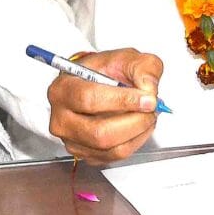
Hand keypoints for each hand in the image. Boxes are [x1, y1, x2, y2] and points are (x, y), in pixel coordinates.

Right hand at [46, 47, 161, 163]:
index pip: (89, 99)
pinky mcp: (86, 155)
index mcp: (62, 89)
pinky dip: (134, 142)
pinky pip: (115, 157)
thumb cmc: (104, 71)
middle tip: (152, 109)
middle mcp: (61, 119)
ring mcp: (72, 141)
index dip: (122, 101)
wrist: (96, 84)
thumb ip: (142, 67)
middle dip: (134, 121)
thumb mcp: (125, 57)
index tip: (147, 98)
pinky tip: (139, 126)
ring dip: (137, 133)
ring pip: (110, 149)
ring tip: (147, 116)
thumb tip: (148, 88)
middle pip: (99, 132)